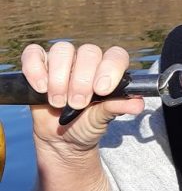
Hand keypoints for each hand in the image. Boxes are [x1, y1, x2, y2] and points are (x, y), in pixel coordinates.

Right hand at [21, 42, 144, 157]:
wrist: (62, 139)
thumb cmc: (87, 124)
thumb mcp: (103, 119)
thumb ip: (118, 108)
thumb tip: (138, 104)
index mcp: (109, 70)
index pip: (116, 55)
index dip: (110, 69)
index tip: (102, 90)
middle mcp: (87, 62)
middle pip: (88, 52)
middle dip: (82, 80)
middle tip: (77, 104)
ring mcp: (63, 62)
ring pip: (62, 50)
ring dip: (59, 78)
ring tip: (58, 102)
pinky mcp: (39, 66)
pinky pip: (34, 54)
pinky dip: (35, 69)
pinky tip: (41, 88)